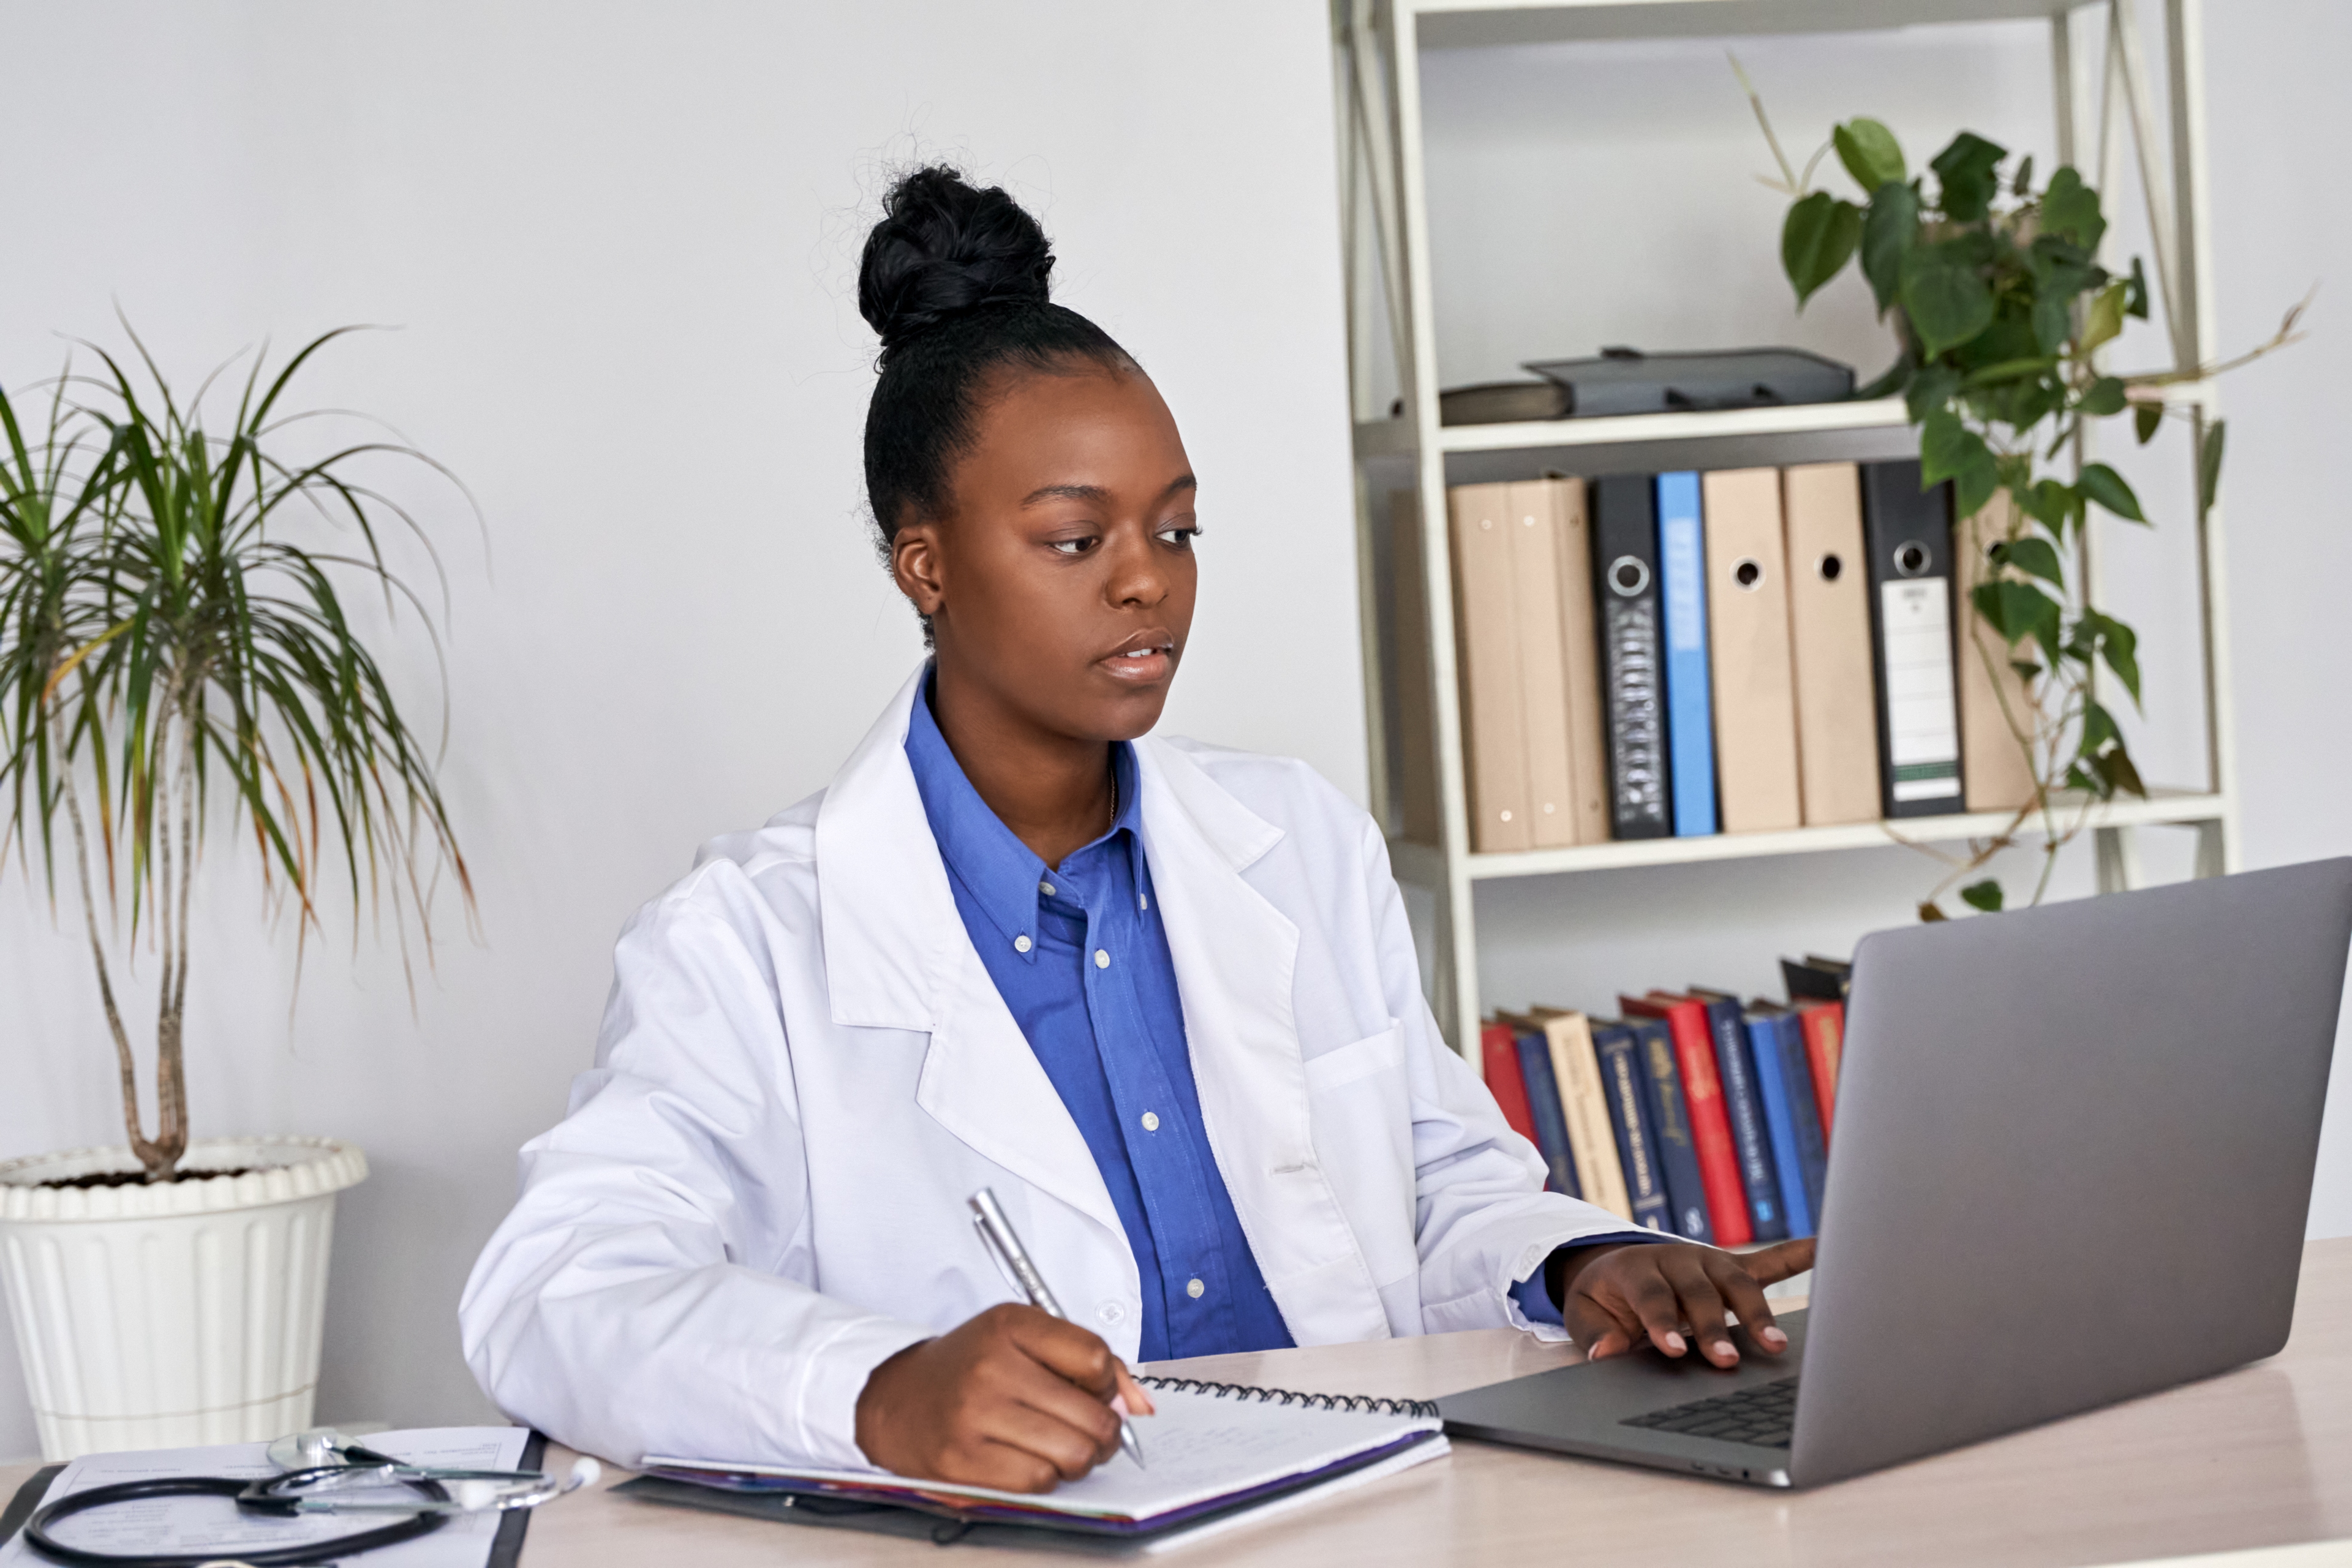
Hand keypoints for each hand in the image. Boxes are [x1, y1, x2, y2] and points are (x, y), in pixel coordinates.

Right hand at [853, 1303, 1155, 1490]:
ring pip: (1073, 1455)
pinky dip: (1044, 1478)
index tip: (1092, 1390)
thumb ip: (1089, 1361)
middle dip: (1103, 1432)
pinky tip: (1029, 1461)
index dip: (1106, 1384)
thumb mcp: (1024, 1338)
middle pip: (1094, 1416)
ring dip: (1077, 1459)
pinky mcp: (961, 1460)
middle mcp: (992, 1366)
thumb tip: (1140, 1406)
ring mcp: (974, 1415)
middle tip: (1086, 1430)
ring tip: (1059, 1447)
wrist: (896, 1397)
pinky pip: (1038, 1482)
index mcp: (1010, 1325)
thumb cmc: (970, 1367)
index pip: (1096, 1358)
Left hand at [1550, 1237, 1815, 1367]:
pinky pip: (1770, 1262)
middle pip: (1699, 1291)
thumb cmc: (1605, 1298)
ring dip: (1757, 1312)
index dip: (1661, 1322)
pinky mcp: (1733, 1268)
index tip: (1674, 1350)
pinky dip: (1798, 1255)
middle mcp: (1677, 1259)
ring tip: (1775, 1346)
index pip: (1651, 1296)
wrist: (1617, 1267)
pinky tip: (1826, 1248)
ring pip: (1738, 1283)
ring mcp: (1709, 1261)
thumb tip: (1606, 1354)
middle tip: (1726, 1361)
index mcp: (1637, 1268)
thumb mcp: (1584, 1313)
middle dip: (1714, 1326)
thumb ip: (1594, 1332)